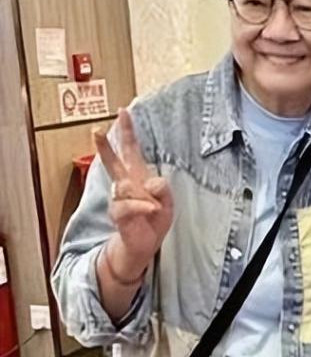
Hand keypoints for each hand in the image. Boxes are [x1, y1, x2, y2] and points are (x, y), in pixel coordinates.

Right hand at [93, 109, 173, 282]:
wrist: (145, 244)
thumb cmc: (154, 219)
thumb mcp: (168, 200)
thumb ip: (162, 188)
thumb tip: (148, 181)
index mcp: (138, 176)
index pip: (131, 150)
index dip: (128, 132)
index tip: (123, 112)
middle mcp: (125, 185)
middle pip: (112, 162)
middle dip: (104, 146)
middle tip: (96, 130)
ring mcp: (119, 199)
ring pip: (124, 186)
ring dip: (144, 195)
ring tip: (153, 205)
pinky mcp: (118, 214)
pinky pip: (128, 205)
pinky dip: (144, 206)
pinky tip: (152, 209)